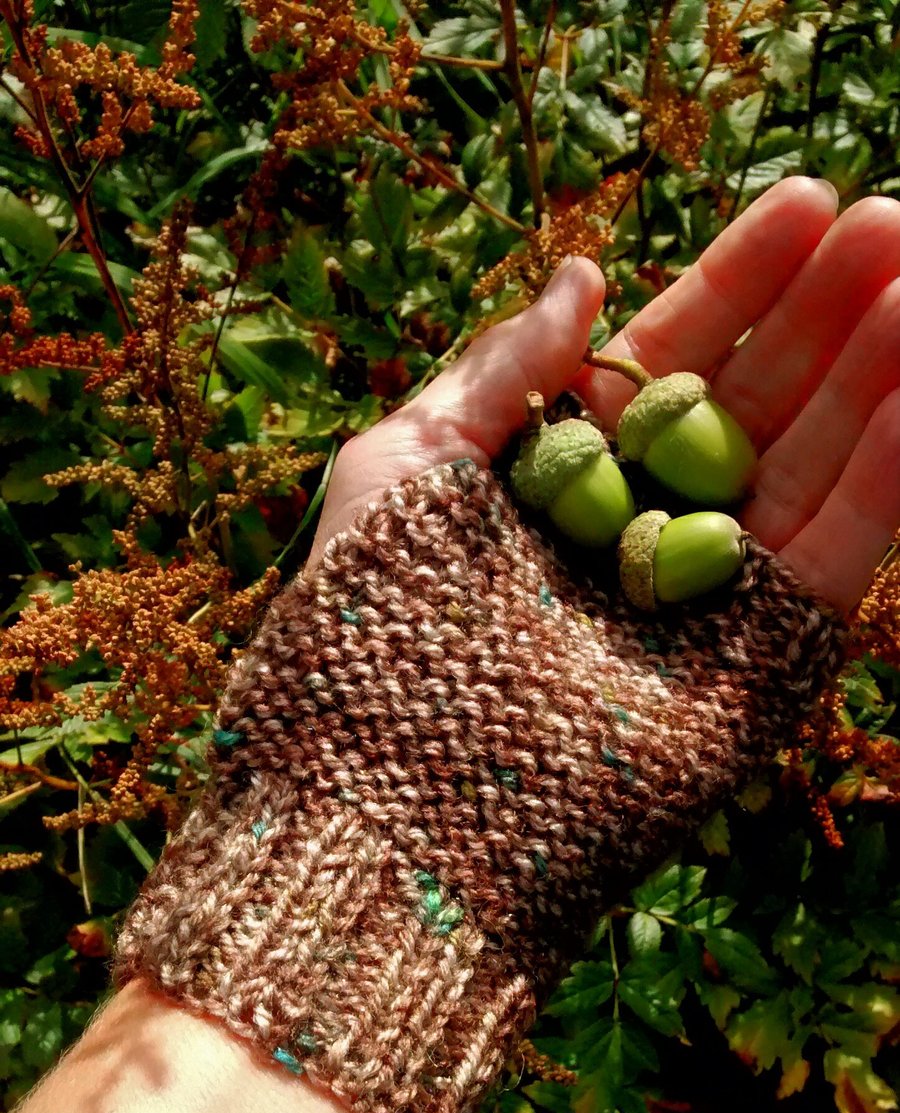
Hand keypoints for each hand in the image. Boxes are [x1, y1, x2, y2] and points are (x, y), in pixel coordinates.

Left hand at [308, 178, 899, 613]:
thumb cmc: (369, 610)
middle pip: (755, 401)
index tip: (804, 200)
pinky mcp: (756, 664)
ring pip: (812, 467)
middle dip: (822, 313)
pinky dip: (885, 479)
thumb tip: (584, 270)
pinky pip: (836, 558)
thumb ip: (504, 369)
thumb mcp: (410, 457)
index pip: (671, 357)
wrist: (388, 782)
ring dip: (875, 376)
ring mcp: (706, 592)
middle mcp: (645, 523)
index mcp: (568, 470)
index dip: (738, 281)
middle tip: (889, 219)